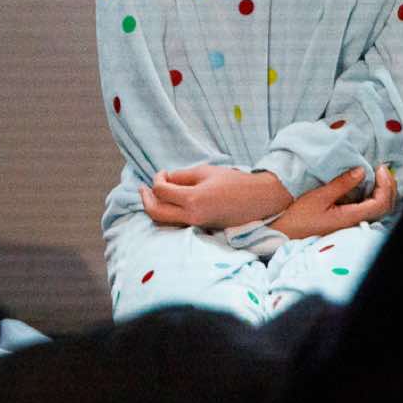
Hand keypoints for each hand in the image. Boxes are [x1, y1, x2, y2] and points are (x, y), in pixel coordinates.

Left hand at [139, 165, 293, 228]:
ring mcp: (197, 226)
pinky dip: (167, 216)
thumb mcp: (205, 172)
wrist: (260, 200)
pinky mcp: (203, 230)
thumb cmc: (233, 182)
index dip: (156, 180)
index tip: (162, 173)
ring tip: (152, 196)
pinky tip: (168, 204)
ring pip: (164, 223)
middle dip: (145, 200)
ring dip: (154, 209)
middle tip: (143, 188)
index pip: (161, 192)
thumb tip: (164, 181)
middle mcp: (193, 217)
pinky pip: (177, 225)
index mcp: (193, 200)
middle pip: (155, 214)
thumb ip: (181, 177)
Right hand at [270, 164, 396, 239]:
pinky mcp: (348, 221)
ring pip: (381, 209)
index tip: (379, 168)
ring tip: (379, 175)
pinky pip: (371, 209)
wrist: (286, 232)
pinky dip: (377, 196)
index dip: (386, 185)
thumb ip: (341, 184)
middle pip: (386, 207)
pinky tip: (371, 186)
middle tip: (383, 168)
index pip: (380, 203)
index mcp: (350, 217)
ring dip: (385, 191)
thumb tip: (361, 170)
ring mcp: (353, 223)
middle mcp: (355, 222)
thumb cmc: (299, 215)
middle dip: (390, 186)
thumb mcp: (318, 196)